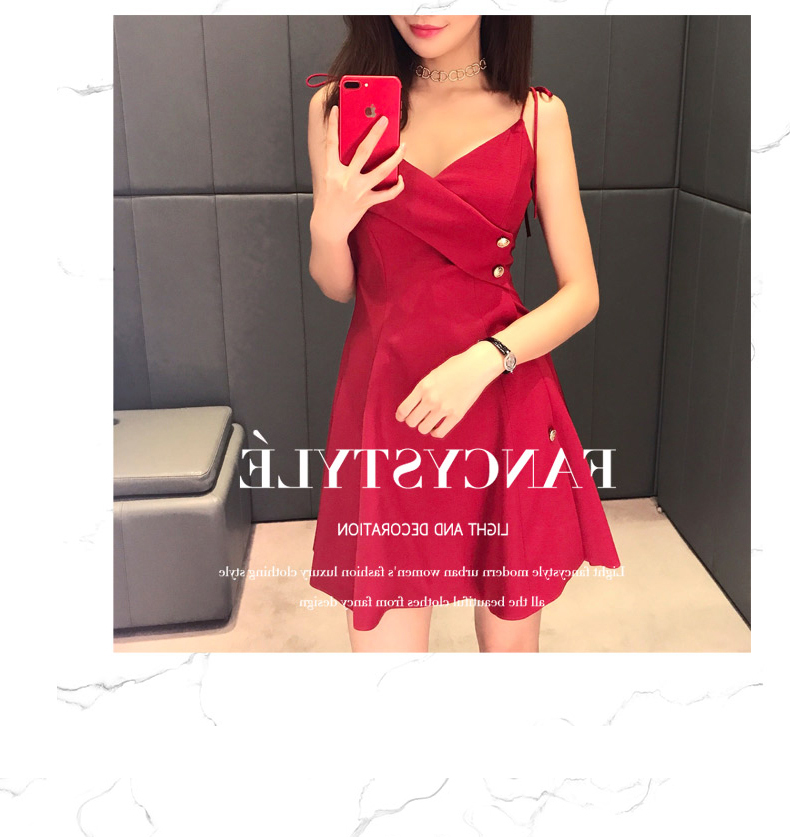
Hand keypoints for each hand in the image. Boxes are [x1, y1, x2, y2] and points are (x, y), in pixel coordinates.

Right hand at [311, 105, 406, 241]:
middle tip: (384, 120)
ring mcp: (357, 191)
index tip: (336, 109)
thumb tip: (353, 149)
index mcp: (331, 171)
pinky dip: (396, 187)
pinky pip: (386, 194)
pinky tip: (401, 179)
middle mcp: (344, 179)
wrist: (328, 225)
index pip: (331, 144)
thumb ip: (338, 164)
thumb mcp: (328, 179)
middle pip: (363, 151)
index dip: (333, 125)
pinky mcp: (366, 202)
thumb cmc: (328, 200)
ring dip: (395, 157)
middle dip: (375, 134)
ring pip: (380, 170)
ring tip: (404, 146)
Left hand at [395, 341, 505, 437]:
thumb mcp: (432, 375)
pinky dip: (436, 432)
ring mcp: (444, 409)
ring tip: (429, 421)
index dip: (401, 416)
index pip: (404, 409)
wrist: (477, 367)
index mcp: (423, 387)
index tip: (402, 417)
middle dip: (412, 421)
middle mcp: (431, 399)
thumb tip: (415, 406)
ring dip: (424, 426)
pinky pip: (439, 433)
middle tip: (418, 418)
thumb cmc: (455, 367)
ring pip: (423, 429)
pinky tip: (437, 427)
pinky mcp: (456, 416)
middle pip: (412, 421)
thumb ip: (422, 390)